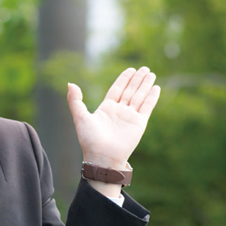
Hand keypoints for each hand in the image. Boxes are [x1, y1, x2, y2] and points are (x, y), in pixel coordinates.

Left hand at [67, 67, 160, 185]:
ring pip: (139, 96)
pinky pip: (147, 107)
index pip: (117, 89)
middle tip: (145, 68)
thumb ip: (75, 100)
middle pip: (130, 91)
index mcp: (106, 108)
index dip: (124, 79)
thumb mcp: (80, 117)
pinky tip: (156, 88)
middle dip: (137, 79)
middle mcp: (119, 111)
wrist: (102, 157)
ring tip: (151, 73)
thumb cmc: (90, 140)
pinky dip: (151, 97)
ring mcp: (130, 117)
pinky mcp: (139, 123)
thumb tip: (70, 84)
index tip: (131, 70)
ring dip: (145, 85)